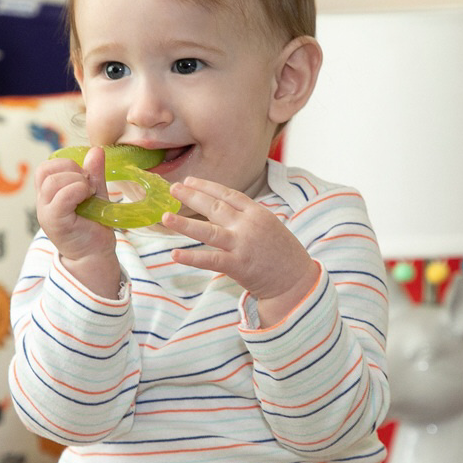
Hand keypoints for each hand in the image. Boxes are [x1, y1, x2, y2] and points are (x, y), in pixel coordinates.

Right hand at [34, 147, 120, 296]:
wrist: (95, 255)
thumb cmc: (93, 226)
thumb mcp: (95, 194)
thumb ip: (94, 174)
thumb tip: (96, 150)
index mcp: (48, 194)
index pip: (46, 167)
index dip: (67, 165)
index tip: (85, 179)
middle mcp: (42, 202)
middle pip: (46, 170)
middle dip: (72, 171)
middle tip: (87, 188)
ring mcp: (45, 212)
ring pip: (53, 181)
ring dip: (77, 182)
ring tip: (88, 195)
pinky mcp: (54, 222)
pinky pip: (61, 197)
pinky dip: (77, 191)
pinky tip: (86, 199)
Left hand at [164, 177, 319, 325]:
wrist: (296, 281)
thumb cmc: (283, 254)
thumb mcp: (269, 226)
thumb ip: (247, 217)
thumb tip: (223, 210)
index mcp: (257, 212)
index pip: (227, 194)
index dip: (206, 186)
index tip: (189, 181)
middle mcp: (248, 224)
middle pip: (214, 206)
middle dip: (191, 196)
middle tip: (172, 189)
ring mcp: (242, 244)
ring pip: (208, 230)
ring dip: (184, 223)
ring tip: (165, 217)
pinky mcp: (238, 265)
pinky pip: (210, 259)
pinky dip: (191, 257)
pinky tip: (175, 254)